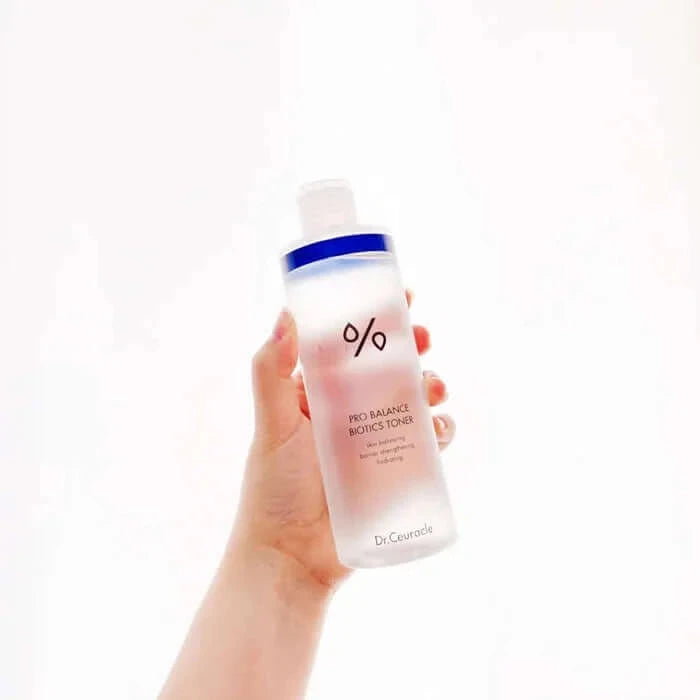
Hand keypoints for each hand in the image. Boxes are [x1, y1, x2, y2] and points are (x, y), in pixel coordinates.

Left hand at [231, 291, 455, 591]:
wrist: (291, 557)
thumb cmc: (275, 489)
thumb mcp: (272, 424)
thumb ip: (271, 371)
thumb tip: (285, 314)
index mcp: (319, 393)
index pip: (352, 346)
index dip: (378, 319)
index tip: (403, 298)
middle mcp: (349, 412)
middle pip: (390, 369)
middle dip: (413, 349)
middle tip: (424, 339)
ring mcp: (374, 442)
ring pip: (414, 402)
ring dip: (432, 386)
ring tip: (433, 388)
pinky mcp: (394, 473)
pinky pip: (426, 444)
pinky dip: (440, 431)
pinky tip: (440, 430)